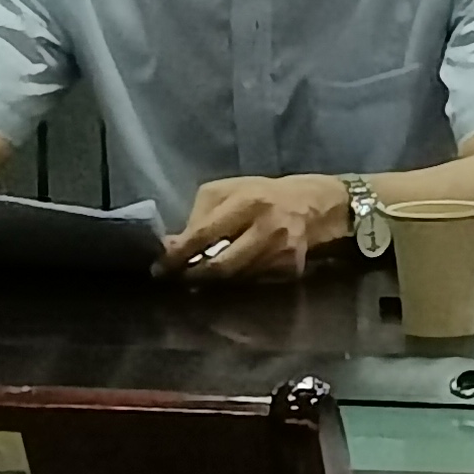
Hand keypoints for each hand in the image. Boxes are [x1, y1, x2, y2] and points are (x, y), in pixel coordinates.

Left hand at [171, 173, 353, 282]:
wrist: (313, 205)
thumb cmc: (262, 194)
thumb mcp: (228, 190)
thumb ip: (199, 215)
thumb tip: (173, 245)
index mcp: (247, 202)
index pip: (205, 234)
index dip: (179, 254)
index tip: (160, 268)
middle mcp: (266, 228)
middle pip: (221, 266)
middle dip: (194, 275)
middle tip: (176, 279)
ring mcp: (281, 252)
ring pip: (236, 279)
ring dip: (214, 282)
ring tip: (199, 277)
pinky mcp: (291, 269)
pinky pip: (255, 283)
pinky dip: (238, 282)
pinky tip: (232, 275)